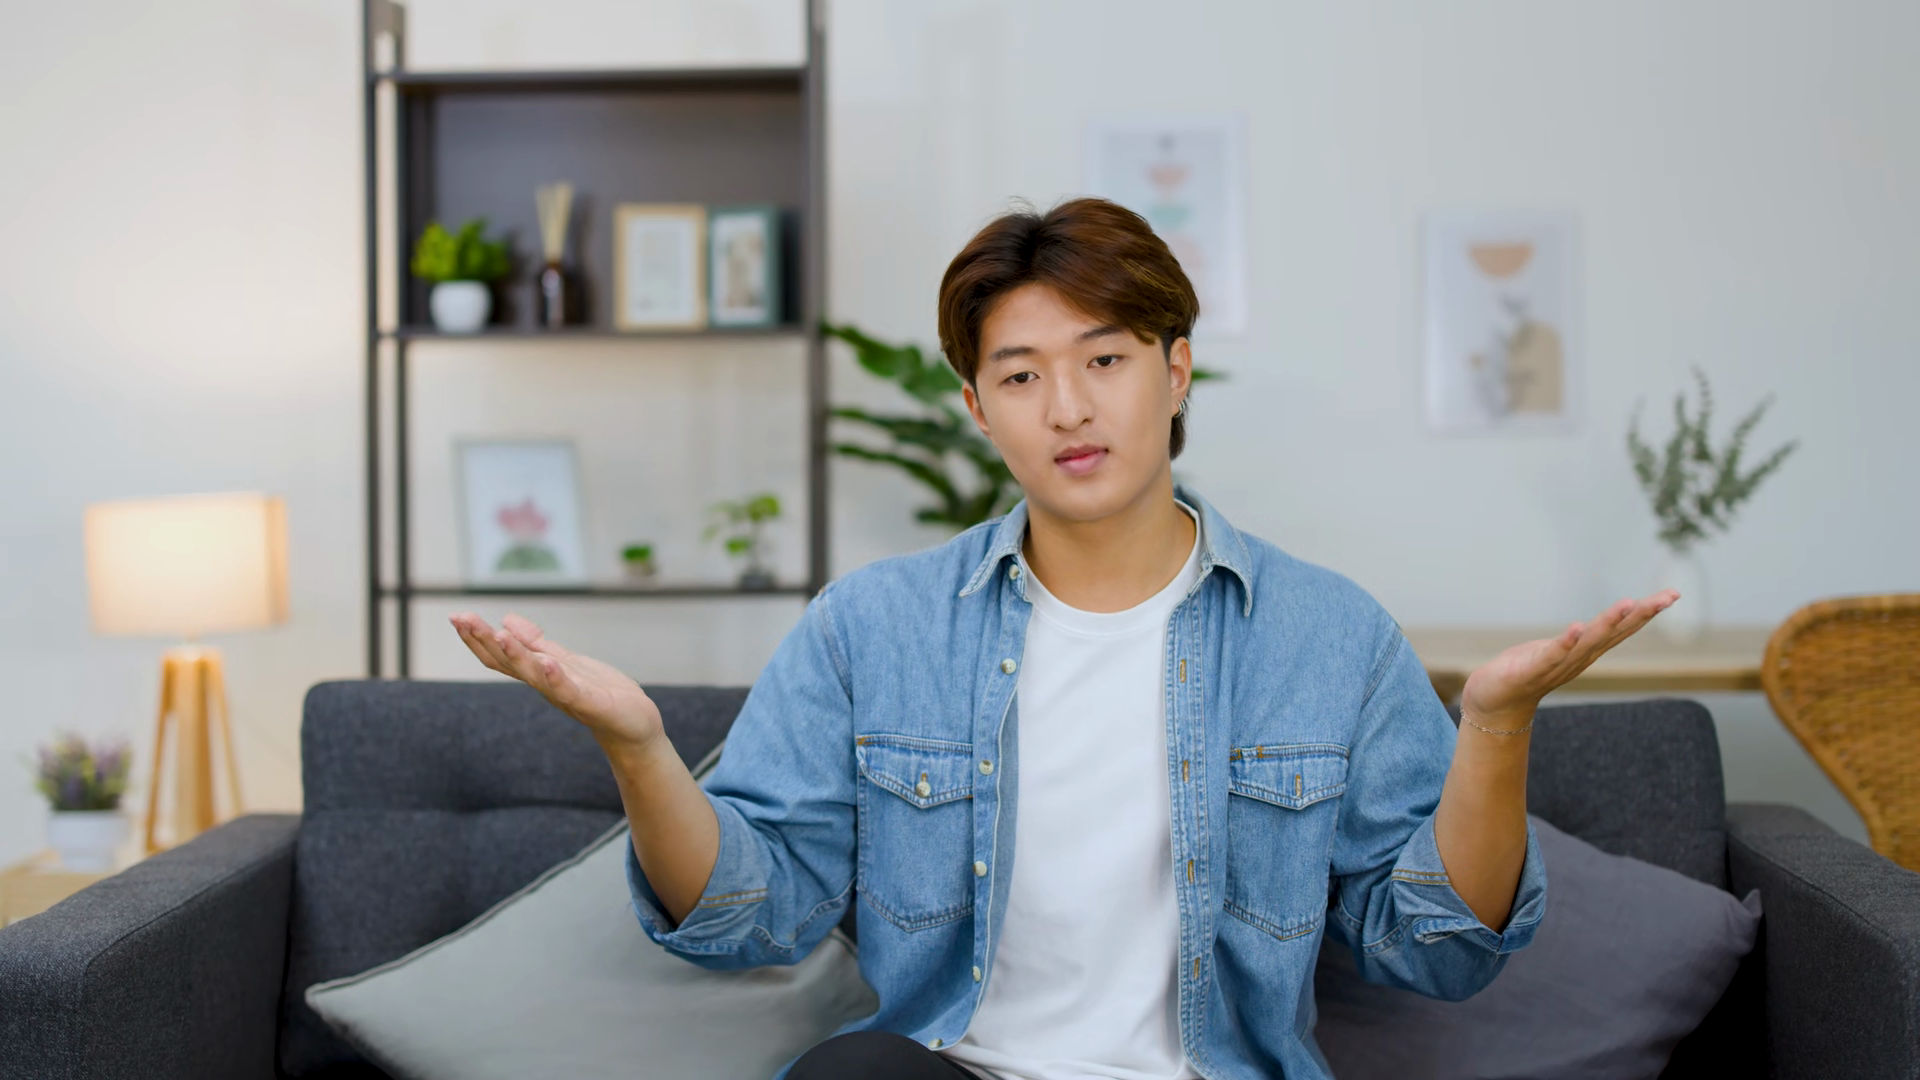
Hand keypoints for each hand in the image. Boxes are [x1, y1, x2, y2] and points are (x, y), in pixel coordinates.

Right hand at [449, 612, 664, 752]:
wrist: (633, 726)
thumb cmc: (599, 694)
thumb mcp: (564, 662)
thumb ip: (536, 644)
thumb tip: (505, 619)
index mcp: (539, 673)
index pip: (501, 656)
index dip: (478, 638)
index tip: (456, 617)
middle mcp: (546, 685)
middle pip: (509, 662)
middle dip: (484, 640)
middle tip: (460, 619)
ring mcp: (567, 695)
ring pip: (535, 675)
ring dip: (516, 655)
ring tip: (498, 634)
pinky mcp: (591, 703)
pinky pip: (570, 691)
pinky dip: (557, 678)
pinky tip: (547, 662)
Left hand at [1459, 590, 1680, 728]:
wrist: (1495, 702)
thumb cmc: (1527, 670)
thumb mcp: (1561, 650)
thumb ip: (1581, 639)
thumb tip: (1597, 625)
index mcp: (1585, 650)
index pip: (1622, 628)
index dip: (1646, 612)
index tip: (1672, 595)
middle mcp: (1578, 658)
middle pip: (1614, 633)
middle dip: (1641, 614)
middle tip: (1667, 598)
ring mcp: (1557, 665)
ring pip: (1588, 641)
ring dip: (1609, 623)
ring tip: (1629, 604)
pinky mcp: (1532, 669)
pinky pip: (1552, 654)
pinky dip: (1566, 642)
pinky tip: (1578, 627)